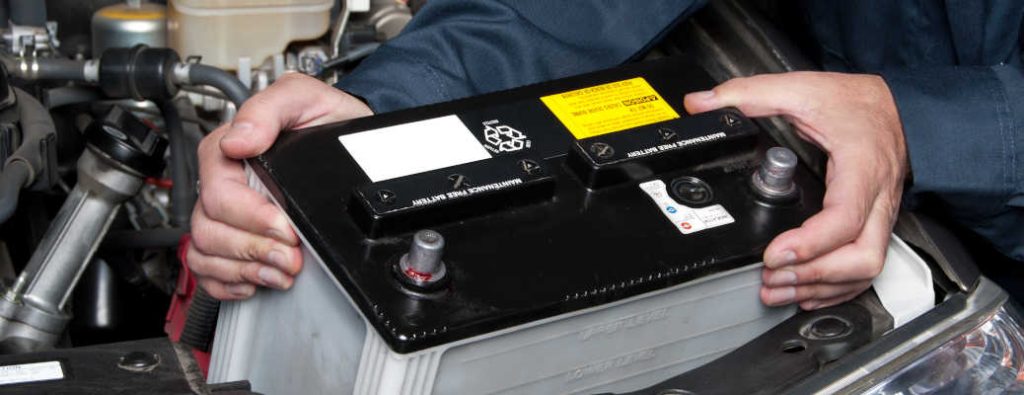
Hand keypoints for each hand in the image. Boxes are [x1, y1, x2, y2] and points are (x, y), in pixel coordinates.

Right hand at [189, 73, 372, 299]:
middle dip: (253, 249)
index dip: (251, 217)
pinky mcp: (236, 237)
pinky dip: (229, 282)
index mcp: (229, 150)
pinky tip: (257, 279)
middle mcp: (224, 184)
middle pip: (210, 229)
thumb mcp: (305, 98)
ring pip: (205, 252)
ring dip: (245, 269)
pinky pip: (209, 270)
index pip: (218, 193)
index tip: (285, 227)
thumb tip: (240, 139)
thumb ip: (270, 108)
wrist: (351, 142)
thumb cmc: (326, 120)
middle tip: (291, 256)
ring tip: (282, 270)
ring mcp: (227, 214)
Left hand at [684, 72, 907, 309]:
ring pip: (866, 268)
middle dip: (814, 276)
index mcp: (861, 167)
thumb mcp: (801, 88)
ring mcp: (881, 215)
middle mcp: (877, 198)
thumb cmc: (857, 102)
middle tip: (771, 277)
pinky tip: (807, 290)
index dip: (809, 244)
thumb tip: (701, 104)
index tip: (773, 253)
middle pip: (862, 257)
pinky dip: (836, 286)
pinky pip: (866, 267)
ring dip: (821, 287)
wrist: (898, 105)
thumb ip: (749, 94)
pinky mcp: (877, 224)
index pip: (844, 219)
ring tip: (778, 289)